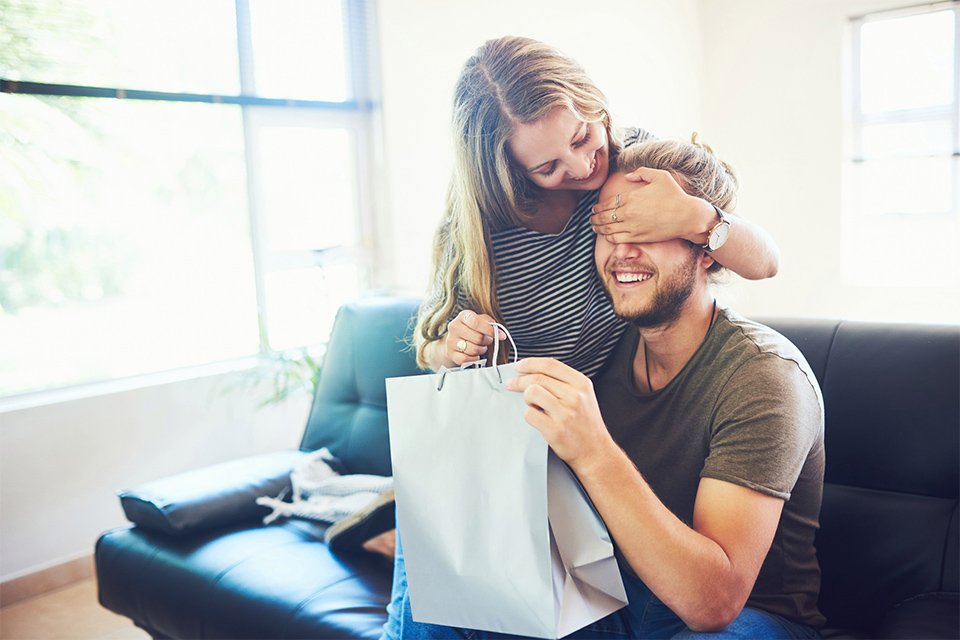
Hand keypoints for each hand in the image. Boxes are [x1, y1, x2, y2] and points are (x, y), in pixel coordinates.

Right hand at [443, 310, 504, 366]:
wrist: (455, 340)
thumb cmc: (471, 329)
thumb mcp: (481, 321)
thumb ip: (491, 325)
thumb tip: (501, 334)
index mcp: (463, 316)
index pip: (476, 322)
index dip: (489, 330)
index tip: (499, 335)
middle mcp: (454, 327)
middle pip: (477, 338)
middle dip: (487, 341)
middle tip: (487, 340)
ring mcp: (451, 341)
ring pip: (473, 349)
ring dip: (481, 350)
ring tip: (480, 347)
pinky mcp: (450, 353)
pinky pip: (466, 359)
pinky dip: (474, 359)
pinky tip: (475, 354)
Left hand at [505, 358, 612, 471]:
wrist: (595, 451)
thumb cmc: (585, 423)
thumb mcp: (583, 396)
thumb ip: (563, 382)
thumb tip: (532, 371)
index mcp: (581, 384)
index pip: (550, 365)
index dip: (531, 363)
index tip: (519, 366)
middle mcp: (575, 396)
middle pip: (538, 378)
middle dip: (519, 380)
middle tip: (512, 383)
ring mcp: (565, 413)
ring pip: (532, 393)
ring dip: (526, 398)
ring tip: (532, 405)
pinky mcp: (555, 429)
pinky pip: (530, 414)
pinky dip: (529, 416)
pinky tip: (537, 419)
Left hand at [590, 167, 713, 244]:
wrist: (687, 216)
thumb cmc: (675, 195)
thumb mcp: (660, 176)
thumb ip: (642, 172)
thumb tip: (628, 175)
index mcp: (631, 197)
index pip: (607, 203)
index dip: (598, 207)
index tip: (594, 209)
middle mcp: (628, 212)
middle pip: (604, 217)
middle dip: (595, 218)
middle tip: (591, 219)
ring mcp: (632, 226)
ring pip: (607, 229)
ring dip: (598, 228)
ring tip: (595, 227)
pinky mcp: (638, 237)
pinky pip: (616, 239)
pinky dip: (609, 238)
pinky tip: (607, 236)